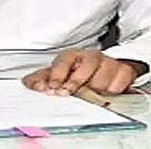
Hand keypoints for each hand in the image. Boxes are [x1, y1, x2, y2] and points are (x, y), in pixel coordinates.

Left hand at [22, 49, 146, 95]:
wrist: (109, 68)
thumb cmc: (80, 70)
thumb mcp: (60, 73)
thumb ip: (43, 78)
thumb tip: (27, 83)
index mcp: (73, 56)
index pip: (64, 60)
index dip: (57, 74)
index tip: (51, 87)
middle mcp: (90, 57)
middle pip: (84, 66)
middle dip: (75, 81)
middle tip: (66, 92)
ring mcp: (107, 64)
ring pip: (101, 77)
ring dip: (95, 88)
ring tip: (90, 93)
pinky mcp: (123, 72)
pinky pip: (118, 84)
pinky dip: (112, 91)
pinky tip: (108, 93)